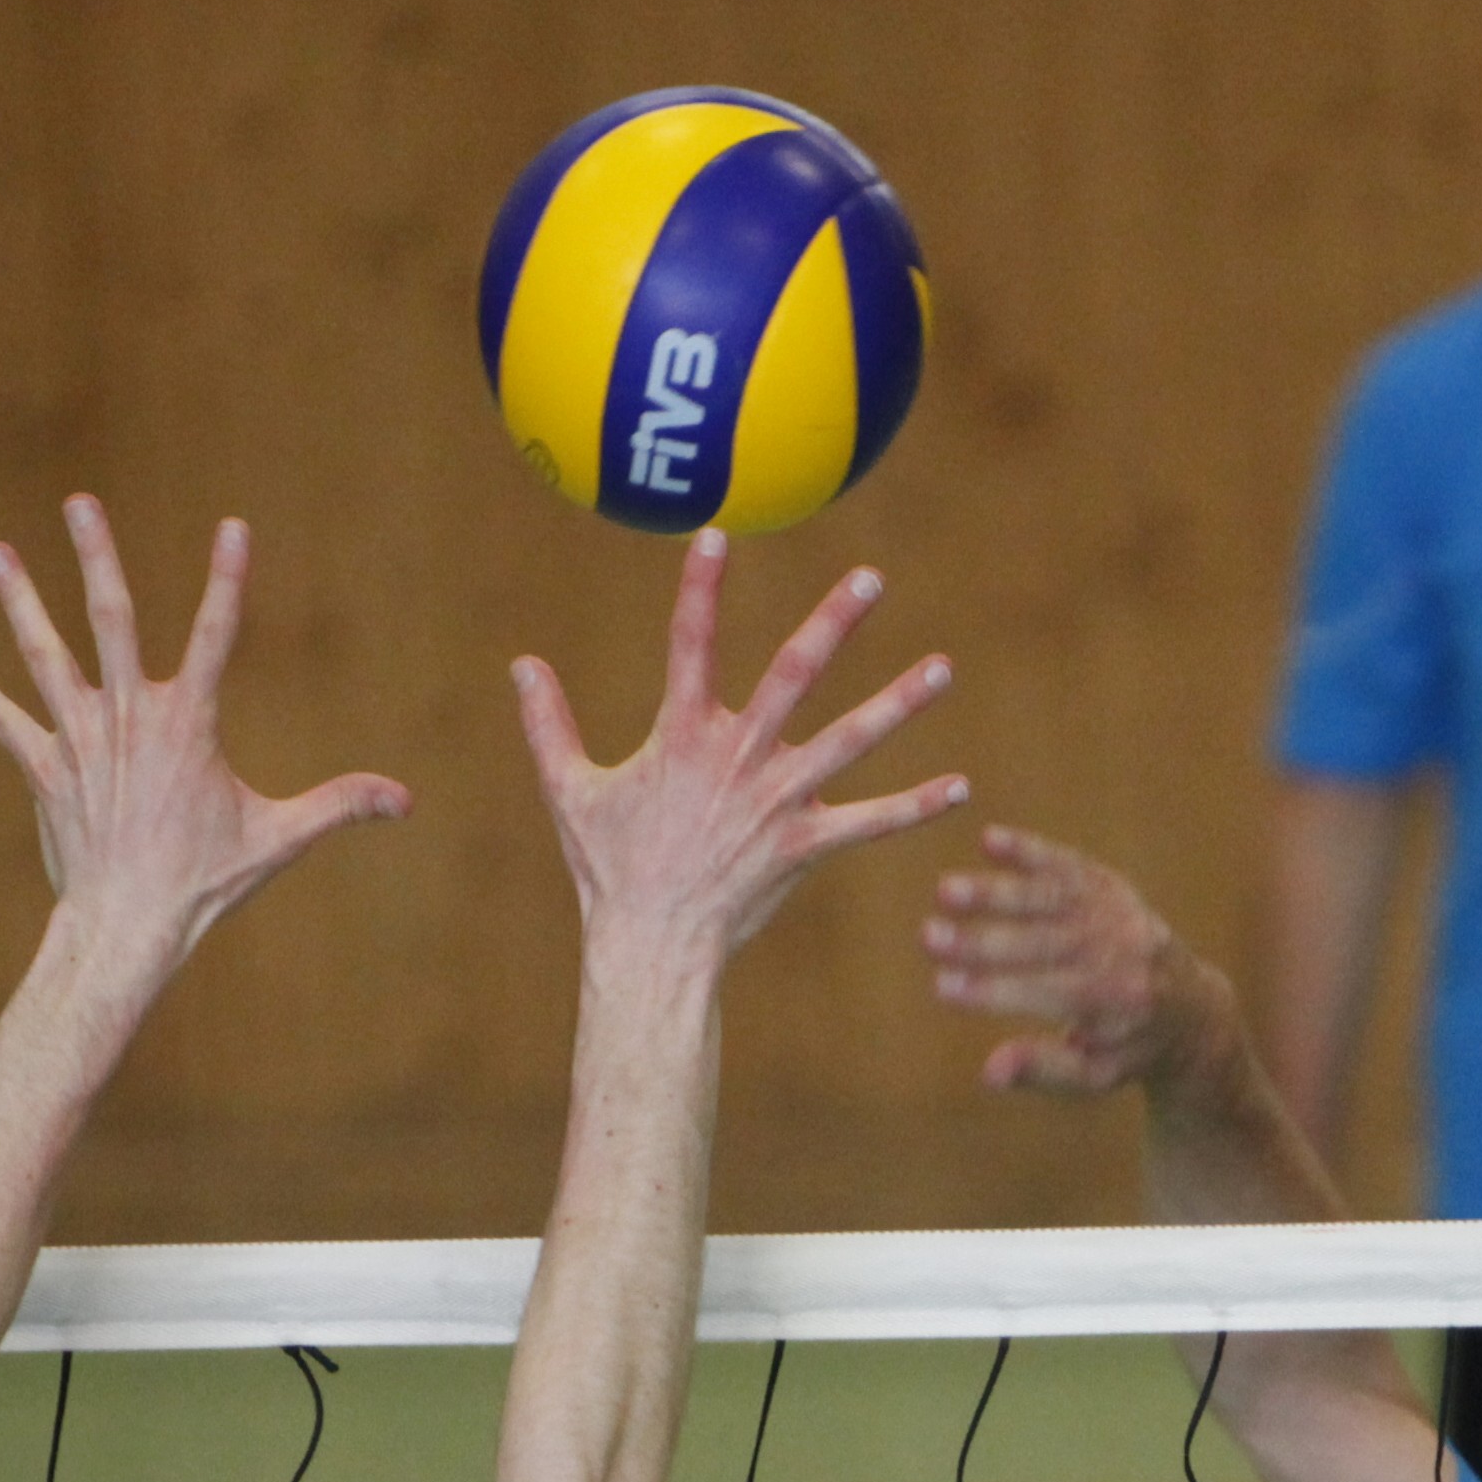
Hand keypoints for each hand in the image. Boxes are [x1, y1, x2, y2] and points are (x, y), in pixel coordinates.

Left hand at [0, 497, 407, 969]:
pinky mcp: (45, 771)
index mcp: (188, 724)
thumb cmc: (205, 884)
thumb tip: (406, 800)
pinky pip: (6, 722)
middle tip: (81, 502)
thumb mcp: (279, 840)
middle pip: (108, 620)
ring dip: (19, 601)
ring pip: (44, 655)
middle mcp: (128, 719)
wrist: (127, 927)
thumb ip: (339, 806)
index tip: (234, 526)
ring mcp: (79, 741)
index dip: (227, 580)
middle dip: (95, 557)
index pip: (215, 636)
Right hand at [510, 530, 963, 967]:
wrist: (651, 945)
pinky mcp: (805, 847)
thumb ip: (548, 725)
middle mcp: (740, 758)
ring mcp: (779, 802)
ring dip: (899, 704)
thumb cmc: (610, 871)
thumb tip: (521, 665)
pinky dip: (915, 808)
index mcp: (683, 737)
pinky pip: (870, 824)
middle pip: (795, 675)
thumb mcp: (569, 791)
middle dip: (835, 624)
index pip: (691, 645)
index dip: (701, 590)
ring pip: (850, 741)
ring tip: (942, 668)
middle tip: (871, 579)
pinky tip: (960, 789)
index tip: (717, 536)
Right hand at [924, 828, 1213, 1093]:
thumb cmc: (1128, 1050)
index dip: (992, 990)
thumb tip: (989, 1073)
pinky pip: (1070, 867)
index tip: (942, 985)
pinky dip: (1032, 851)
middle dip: (983, 940)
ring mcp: (1120, 916)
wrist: (1191, 1012)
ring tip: (945, 890)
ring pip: (1052, 899)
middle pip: (1044, 943)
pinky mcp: (1114, 890)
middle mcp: (1122, 954)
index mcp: (1116, 1004)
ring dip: (997, 891)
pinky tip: (990, 839)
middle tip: (928, 936)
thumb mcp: (1093, 1077)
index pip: (1045, 994)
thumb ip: (1043, 1070)